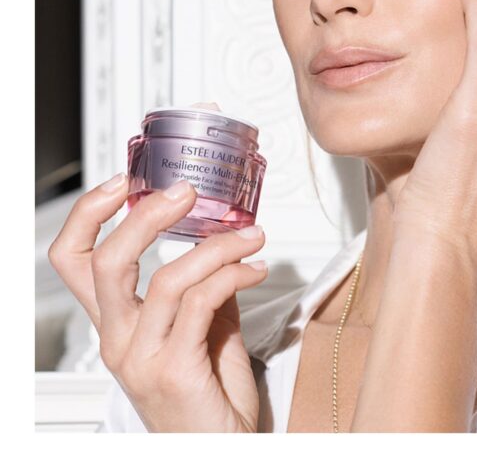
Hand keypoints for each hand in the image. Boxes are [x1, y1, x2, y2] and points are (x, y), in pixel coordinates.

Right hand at [47, 103, 268, 431]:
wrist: (220, 450)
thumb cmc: (207, 396)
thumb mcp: (202, 329)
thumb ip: (205, 288)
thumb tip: (224, 243)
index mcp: (118, 324)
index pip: (75, 262)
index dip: (88, 216)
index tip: (122, 182)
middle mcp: (120, 339)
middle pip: (108, 263)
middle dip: (147, 216)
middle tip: (187, 193)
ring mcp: (143, 357)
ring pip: (167, 277)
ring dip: (218, 246)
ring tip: (252, 236)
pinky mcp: (175, 370)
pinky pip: (202, 302)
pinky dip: (233, 274)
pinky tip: (255, 269)